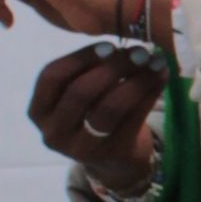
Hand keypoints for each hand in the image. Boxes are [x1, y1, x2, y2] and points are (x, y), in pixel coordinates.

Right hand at [30, 42, 162, 201]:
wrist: (113, 158)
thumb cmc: (90, 113)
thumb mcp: (76, 94)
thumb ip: (86, 70)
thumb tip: (120, 43)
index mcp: (39, 111)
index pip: (51, 77)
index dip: (80, 57)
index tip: (108, 45)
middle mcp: (54, 132)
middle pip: (82, 92)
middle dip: (113, 67)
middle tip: (139, 51)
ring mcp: (82, 148)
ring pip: (110, 108)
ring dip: (136, 80)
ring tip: (155, 62)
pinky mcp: (111, 153)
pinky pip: (133, 118)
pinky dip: (150, 93)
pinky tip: (161, 76)